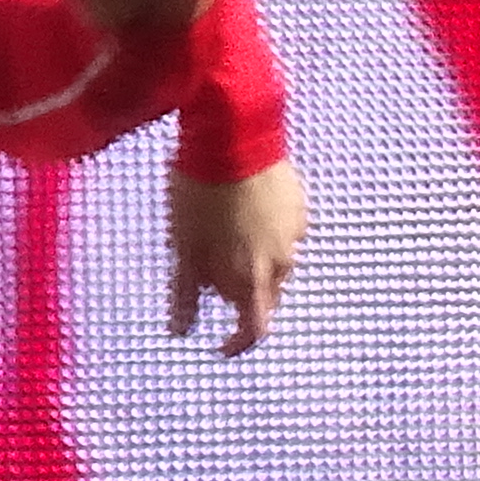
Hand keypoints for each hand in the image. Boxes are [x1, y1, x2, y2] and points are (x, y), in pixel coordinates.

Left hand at [168, 157, 304, 357]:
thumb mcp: (183, 247)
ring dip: (253, 263)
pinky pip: (283, 233)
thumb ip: (184, 293)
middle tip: (210, 278)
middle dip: (240, 297)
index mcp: (253, 277)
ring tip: (223, 237)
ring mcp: (296, 231)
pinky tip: (241, 212)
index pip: (255, 329)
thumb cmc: (200, 193)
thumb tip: (179, 332)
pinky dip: (264, 234)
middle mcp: (282, 261)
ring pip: (276, 264)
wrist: (232, 134)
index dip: (238, 344)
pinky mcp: (300, 205)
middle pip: (266, 297)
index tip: (221, 346)